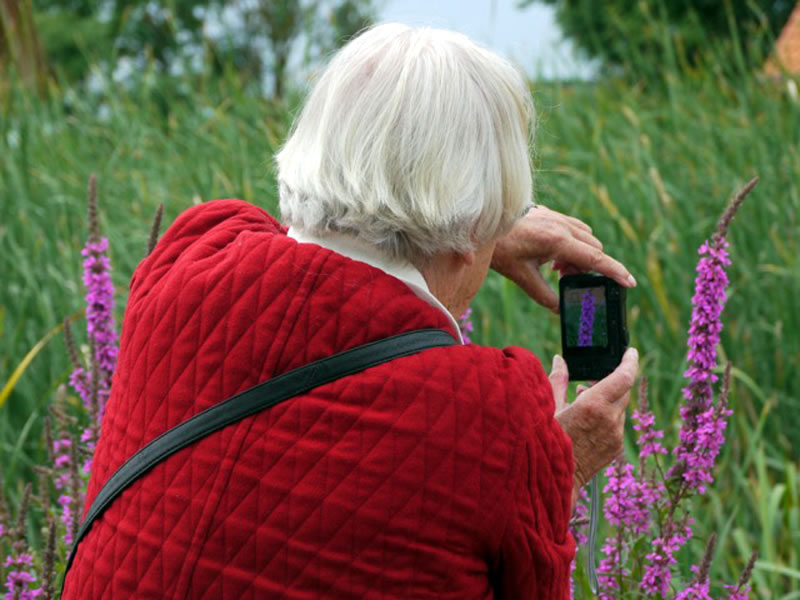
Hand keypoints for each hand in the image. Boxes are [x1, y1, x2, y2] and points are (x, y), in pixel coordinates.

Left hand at [491, 206, 636, 311]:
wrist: (484, 222)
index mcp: (557, 241)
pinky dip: (572, 244)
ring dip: (580, 255)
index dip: (614, 271)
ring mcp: (557, 217)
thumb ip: (544, 295)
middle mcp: (562, 226)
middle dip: (590, 267)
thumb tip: (559, 310)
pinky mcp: (551, 214)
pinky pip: (574, 229)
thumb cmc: (501, 248)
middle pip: (594, 248)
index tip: (630, 282)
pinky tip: (552, 256)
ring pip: (586, 237)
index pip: (595, 258)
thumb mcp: (522, 277)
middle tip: (568, 279)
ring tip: (557, 269)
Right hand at [549, 348, 638, 505]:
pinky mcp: (615, 447)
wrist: (553, 479)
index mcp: (593, 405)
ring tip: (583, 398)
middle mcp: (609, 419)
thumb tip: (560, 361)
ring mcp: (615, 435)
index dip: (629, 361)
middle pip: (622, 390)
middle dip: (611, 380)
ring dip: (607, 399)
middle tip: (593, 377)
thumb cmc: (546, 440)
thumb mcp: (549, 406)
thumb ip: (558, 379)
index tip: (629, 351)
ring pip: (619, 407)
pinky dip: (606, 415)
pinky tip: (588, 418)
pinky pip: (616, 423)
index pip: (624, 376)